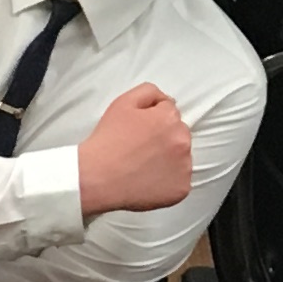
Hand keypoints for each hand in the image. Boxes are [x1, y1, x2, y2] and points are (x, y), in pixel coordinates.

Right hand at [75, 82, 197, 217]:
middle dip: (165, 137)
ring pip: (181, 158)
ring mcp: (185, 167)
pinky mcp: (181, 189)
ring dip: (169, 159)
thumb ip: (149, 92)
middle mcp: (183, 141)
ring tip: (144, 166)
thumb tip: (167, 100)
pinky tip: (149, 180)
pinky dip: (168, 182)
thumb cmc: (108, 139)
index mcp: (170, 118)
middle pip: (179, 134)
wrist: (97, 177)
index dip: (153, 119)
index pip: (170, 112)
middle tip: (140, 149)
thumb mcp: (123, 102)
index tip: (139, 131)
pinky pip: (180, 181)